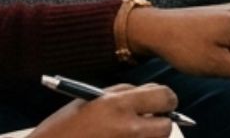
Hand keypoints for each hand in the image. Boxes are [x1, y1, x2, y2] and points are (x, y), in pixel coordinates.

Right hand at [30, 83, 178, 137]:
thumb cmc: (63, 129)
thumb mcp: (91, 100)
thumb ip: (123, 94)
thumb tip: (152, 95)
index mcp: (118, 105)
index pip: (164, 97)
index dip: (165, 99)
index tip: (160, 103)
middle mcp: (128, 129)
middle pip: (166, 126)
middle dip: (161, 123)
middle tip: (149, 123)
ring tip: (127, 135)